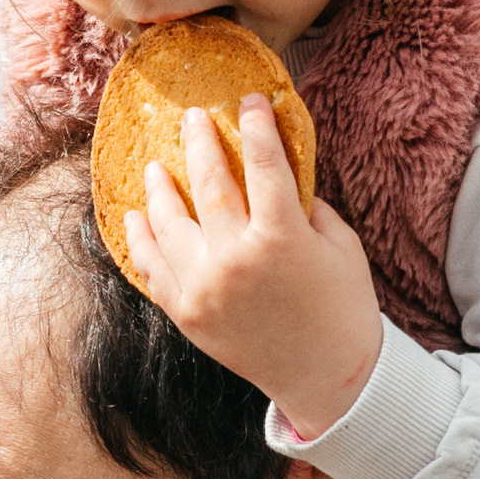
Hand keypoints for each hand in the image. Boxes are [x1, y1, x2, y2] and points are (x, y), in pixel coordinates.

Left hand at [124, 91, 383, 441]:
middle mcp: (236, 258)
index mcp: (281, 236)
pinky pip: (153, 268)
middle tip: (192, 117)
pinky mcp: (187, 314)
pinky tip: (136, 217)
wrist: (328, 378)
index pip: (263, 162)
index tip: (248, 101)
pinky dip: (142, 240)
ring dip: (160, 188)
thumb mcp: (339, 244)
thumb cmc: (343, 306)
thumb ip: (306, 204)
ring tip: (156, 165)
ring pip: (169, 222)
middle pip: (208, 182)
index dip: (255, 124)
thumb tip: (276, 168)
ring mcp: (205, 288)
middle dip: (200, 141)